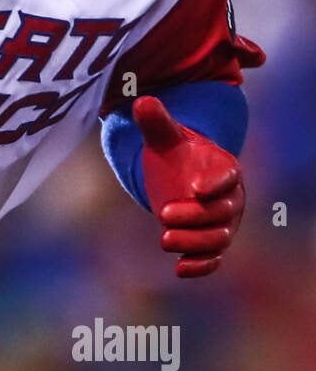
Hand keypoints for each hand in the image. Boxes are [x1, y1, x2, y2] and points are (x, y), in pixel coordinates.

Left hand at [133, 94, 243, 278]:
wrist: (181, 177)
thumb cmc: (178, 155)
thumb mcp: (166, 138)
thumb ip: (157, 123)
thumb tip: (141, 101)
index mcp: (224, 169)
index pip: (226, 176)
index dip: (215, 183)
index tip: (197, 187)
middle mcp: (229, 199)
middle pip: (221, 213)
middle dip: (195, 216)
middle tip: (163, 214)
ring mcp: (222, 224)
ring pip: (218, 239)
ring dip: (195, 244)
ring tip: (164, 240)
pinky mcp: (210, 245)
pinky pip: (212, 260)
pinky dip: (200, 267)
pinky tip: (179, 270)